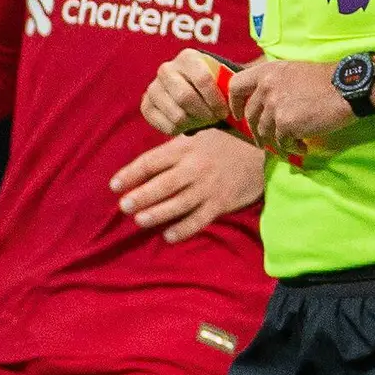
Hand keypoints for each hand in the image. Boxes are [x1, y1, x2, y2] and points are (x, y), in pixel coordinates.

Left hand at [113, 127, 268, 241]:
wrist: (261, 154)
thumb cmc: (222, 145)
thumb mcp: (196, 138)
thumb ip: (172, 152)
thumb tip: (141, 170)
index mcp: (185, 149)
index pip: (151, 162)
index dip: (130, 174)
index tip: (114, 186)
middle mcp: (195, 168)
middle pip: (162, 184)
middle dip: (141, 196)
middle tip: (124, 206)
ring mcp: (208, 187)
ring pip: (178, 203)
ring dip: (157, 213)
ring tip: (140, 220)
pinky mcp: (221, 203)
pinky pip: (199, 219)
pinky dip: (184, 229)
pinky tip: (168, 236)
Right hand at [144, 48, 234, 136]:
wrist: (192, 90)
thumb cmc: (214, 86)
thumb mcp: (223, 80)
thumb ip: (230, 87)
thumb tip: (236, 105)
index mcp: (188, 58)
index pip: (203, 79)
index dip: (216, 100)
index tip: (225, 112)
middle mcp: (167, 69)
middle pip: (185, 97)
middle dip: (204, 113)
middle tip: (214, 119)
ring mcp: (153, 87)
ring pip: (176, 115)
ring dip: (194, 123)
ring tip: (203, 120)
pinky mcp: (146, 105)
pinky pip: (166, 126)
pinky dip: (181, 130)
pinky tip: (189, 123)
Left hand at [229, 56, 354, 148]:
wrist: (348, 87)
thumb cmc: (327, 80)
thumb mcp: (294, 72)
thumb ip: (275, 82)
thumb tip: (266, 102)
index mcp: (266, 72)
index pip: (236, 86)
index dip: (234, 102)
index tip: (237, 113)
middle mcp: (266, 87)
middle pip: (250, 115)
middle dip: (256, 131)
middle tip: (264, 140)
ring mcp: (275, 106)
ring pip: (265, 131)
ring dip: (276, 142)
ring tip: (291, 145)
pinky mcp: (286, 123)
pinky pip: (282, 142)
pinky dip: (291, 147)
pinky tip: (303, 146)